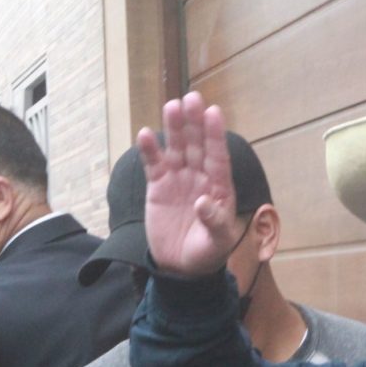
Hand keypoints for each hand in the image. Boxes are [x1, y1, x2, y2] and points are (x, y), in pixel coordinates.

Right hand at [137, 92, 237, 274]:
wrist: (181, 267)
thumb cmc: (207, 253)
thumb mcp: (218, 243)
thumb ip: (214, 222)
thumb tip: (203, 202)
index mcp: (220, 188)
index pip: (218, 157)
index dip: (215, 135)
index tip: (214, 112)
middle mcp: (200, 178)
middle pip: (197, 145)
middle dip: (195, 122)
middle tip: (192, 99)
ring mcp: (178, 179)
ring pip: (176, 148)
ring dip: (174, 128)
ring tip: (171, 107)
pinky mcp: (157, 186)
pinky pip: (153, 164)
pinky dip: (149, 150)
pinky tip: (145, 134)